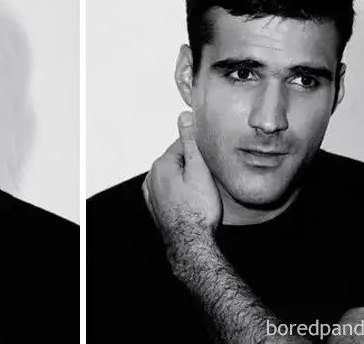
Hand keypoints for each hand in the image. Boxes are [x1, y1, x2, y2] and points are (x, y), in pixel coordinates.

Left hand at [142, 111, 222, 239]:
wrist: (191, 245)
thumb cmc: (198, 211)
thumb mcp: (199, 170)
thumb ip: (191, 142)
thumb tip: (184, 117)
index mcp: (160, 165)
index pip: (183, 145)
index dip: (201, 153)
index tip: (212, 162)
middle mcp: (151, 178)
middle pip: (178, 162)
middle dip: (193, 167)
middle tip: (209, 180)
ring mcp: (152, 195)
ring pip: (174, 178)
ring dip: (187, 181)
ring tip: (203, 194)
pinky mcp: (157, 208)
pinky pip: (171, 193)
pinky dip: (181, 194)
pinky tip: (193, 203)